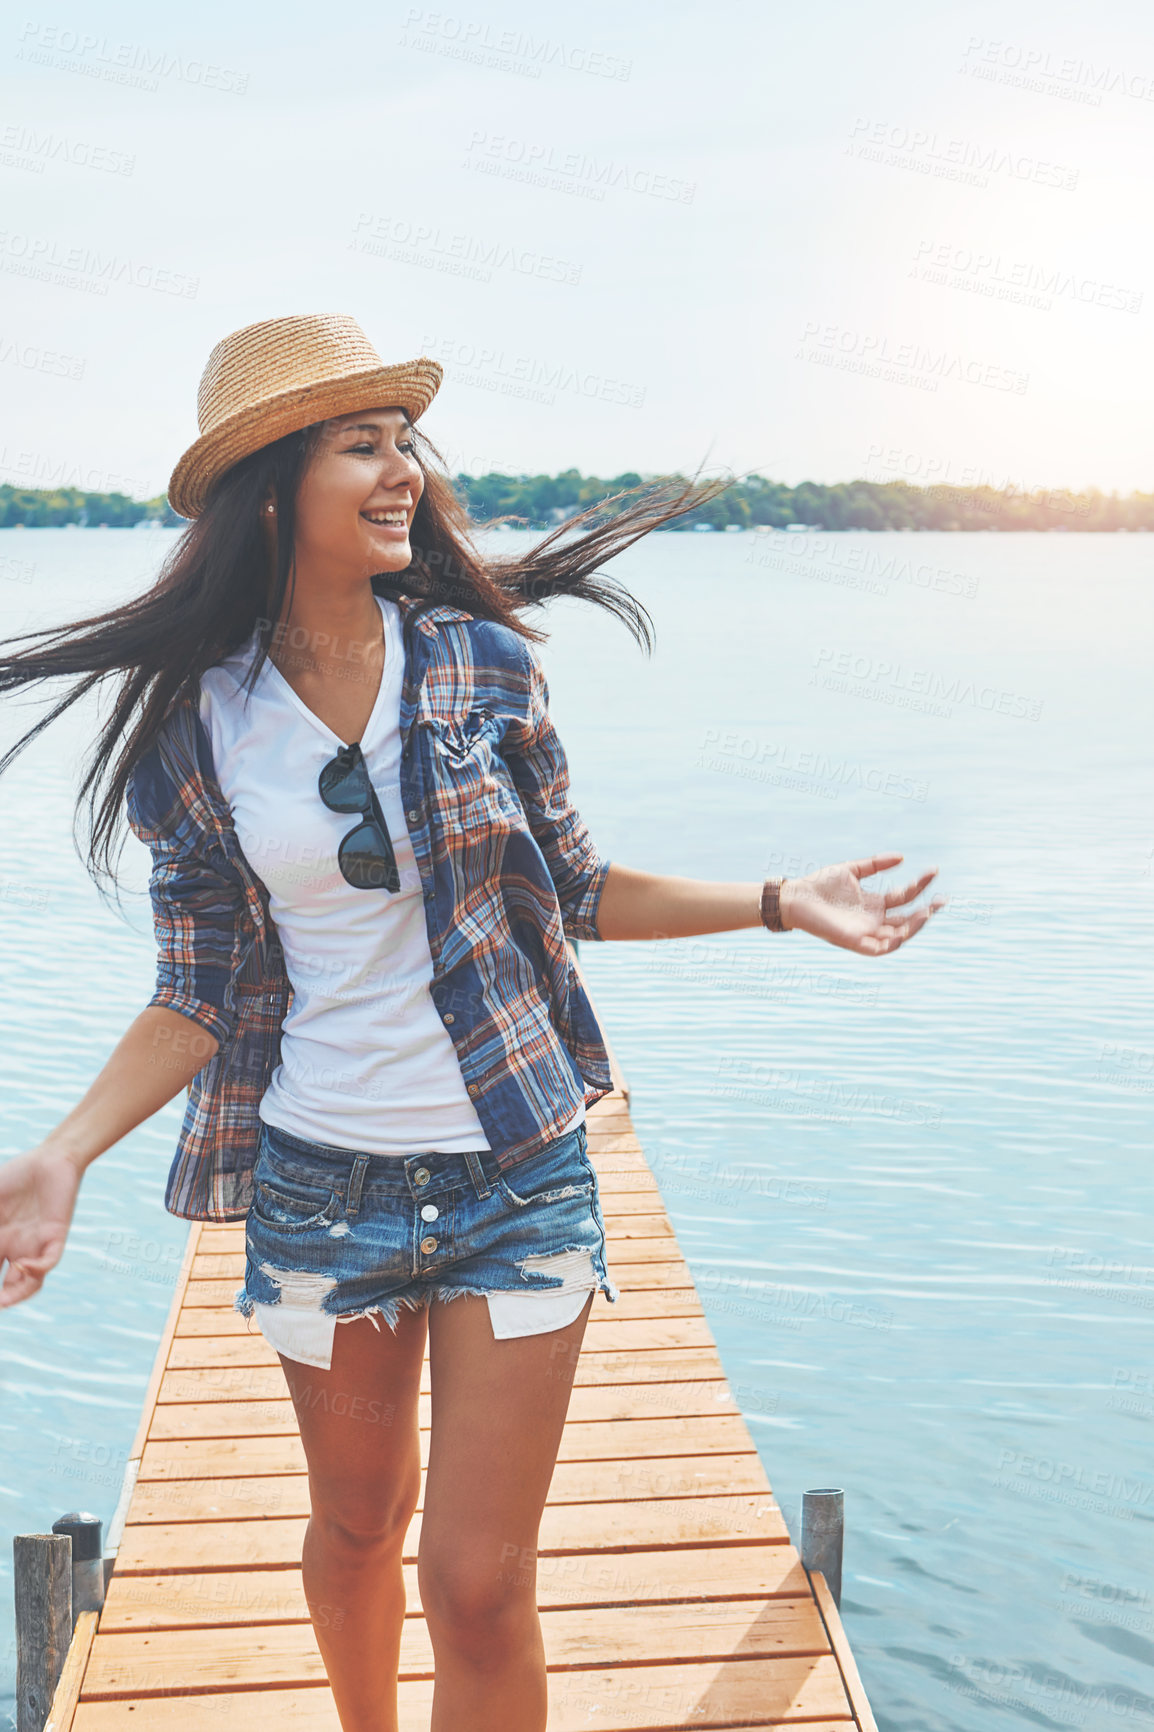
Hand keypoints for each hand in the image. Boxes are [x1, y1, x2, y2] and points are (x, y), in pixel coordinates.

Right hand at [0, 1146, 82, 1307]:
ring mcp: (36, 1245)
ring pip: (30, 1282)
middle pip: (8, 1284)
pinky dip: (36, 1269)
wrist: (51, 1158)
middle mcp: (17, 1248)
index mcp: (0, 1241)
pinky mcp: (55, 1236)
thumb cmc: (16, 1176)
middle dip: (1, 1298)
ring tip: (2, 1301)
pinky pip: (48, 1261)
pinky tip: (21, 1265)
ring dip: (16, 1294)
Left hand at [780, 853, 944, 955]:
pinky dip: (893, 942)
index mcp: (874, 904)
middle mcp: (874, 920)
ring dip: (914, 926)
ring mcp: (866, 932)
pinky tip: (904, 930)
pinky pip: (880, 948)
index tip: (934, 871)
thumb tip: (902, 858)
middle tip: (942, 899)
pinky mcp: (855, 942)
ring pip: (899, 935)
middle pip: (908, 919)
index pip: (905, 896)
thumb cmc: (819, 885)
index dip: (921, 885)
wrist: (795, 897)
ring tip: (927, 912)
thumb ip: (876, 864)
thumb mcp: (852, 870)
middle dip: (927, 911)